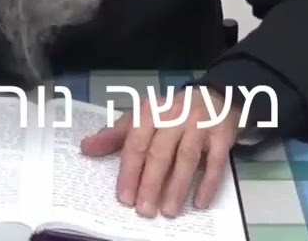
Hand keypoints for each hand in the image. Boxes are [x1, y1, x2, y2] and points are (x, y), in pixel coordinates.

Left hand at [79, 86, 241, 218]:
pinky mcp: (222, 134)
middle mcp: (174, 116)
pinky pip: (216, 161)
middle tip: (144, 209)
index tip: (124, 197)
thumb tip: (86, 148)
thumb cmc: (171, 112)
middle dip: (150, 183)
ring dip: (177, 186)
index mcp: (150, 111)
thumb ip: (115, 135)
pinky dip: (208, 182)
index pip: (136, 143)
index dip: (130, 171)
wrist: (214, 96)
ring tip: (168, 211)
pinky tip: (199, 201)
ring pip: (186, 157)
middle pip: (160, 152)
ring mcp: (199, 125)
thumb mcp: (141, 117)